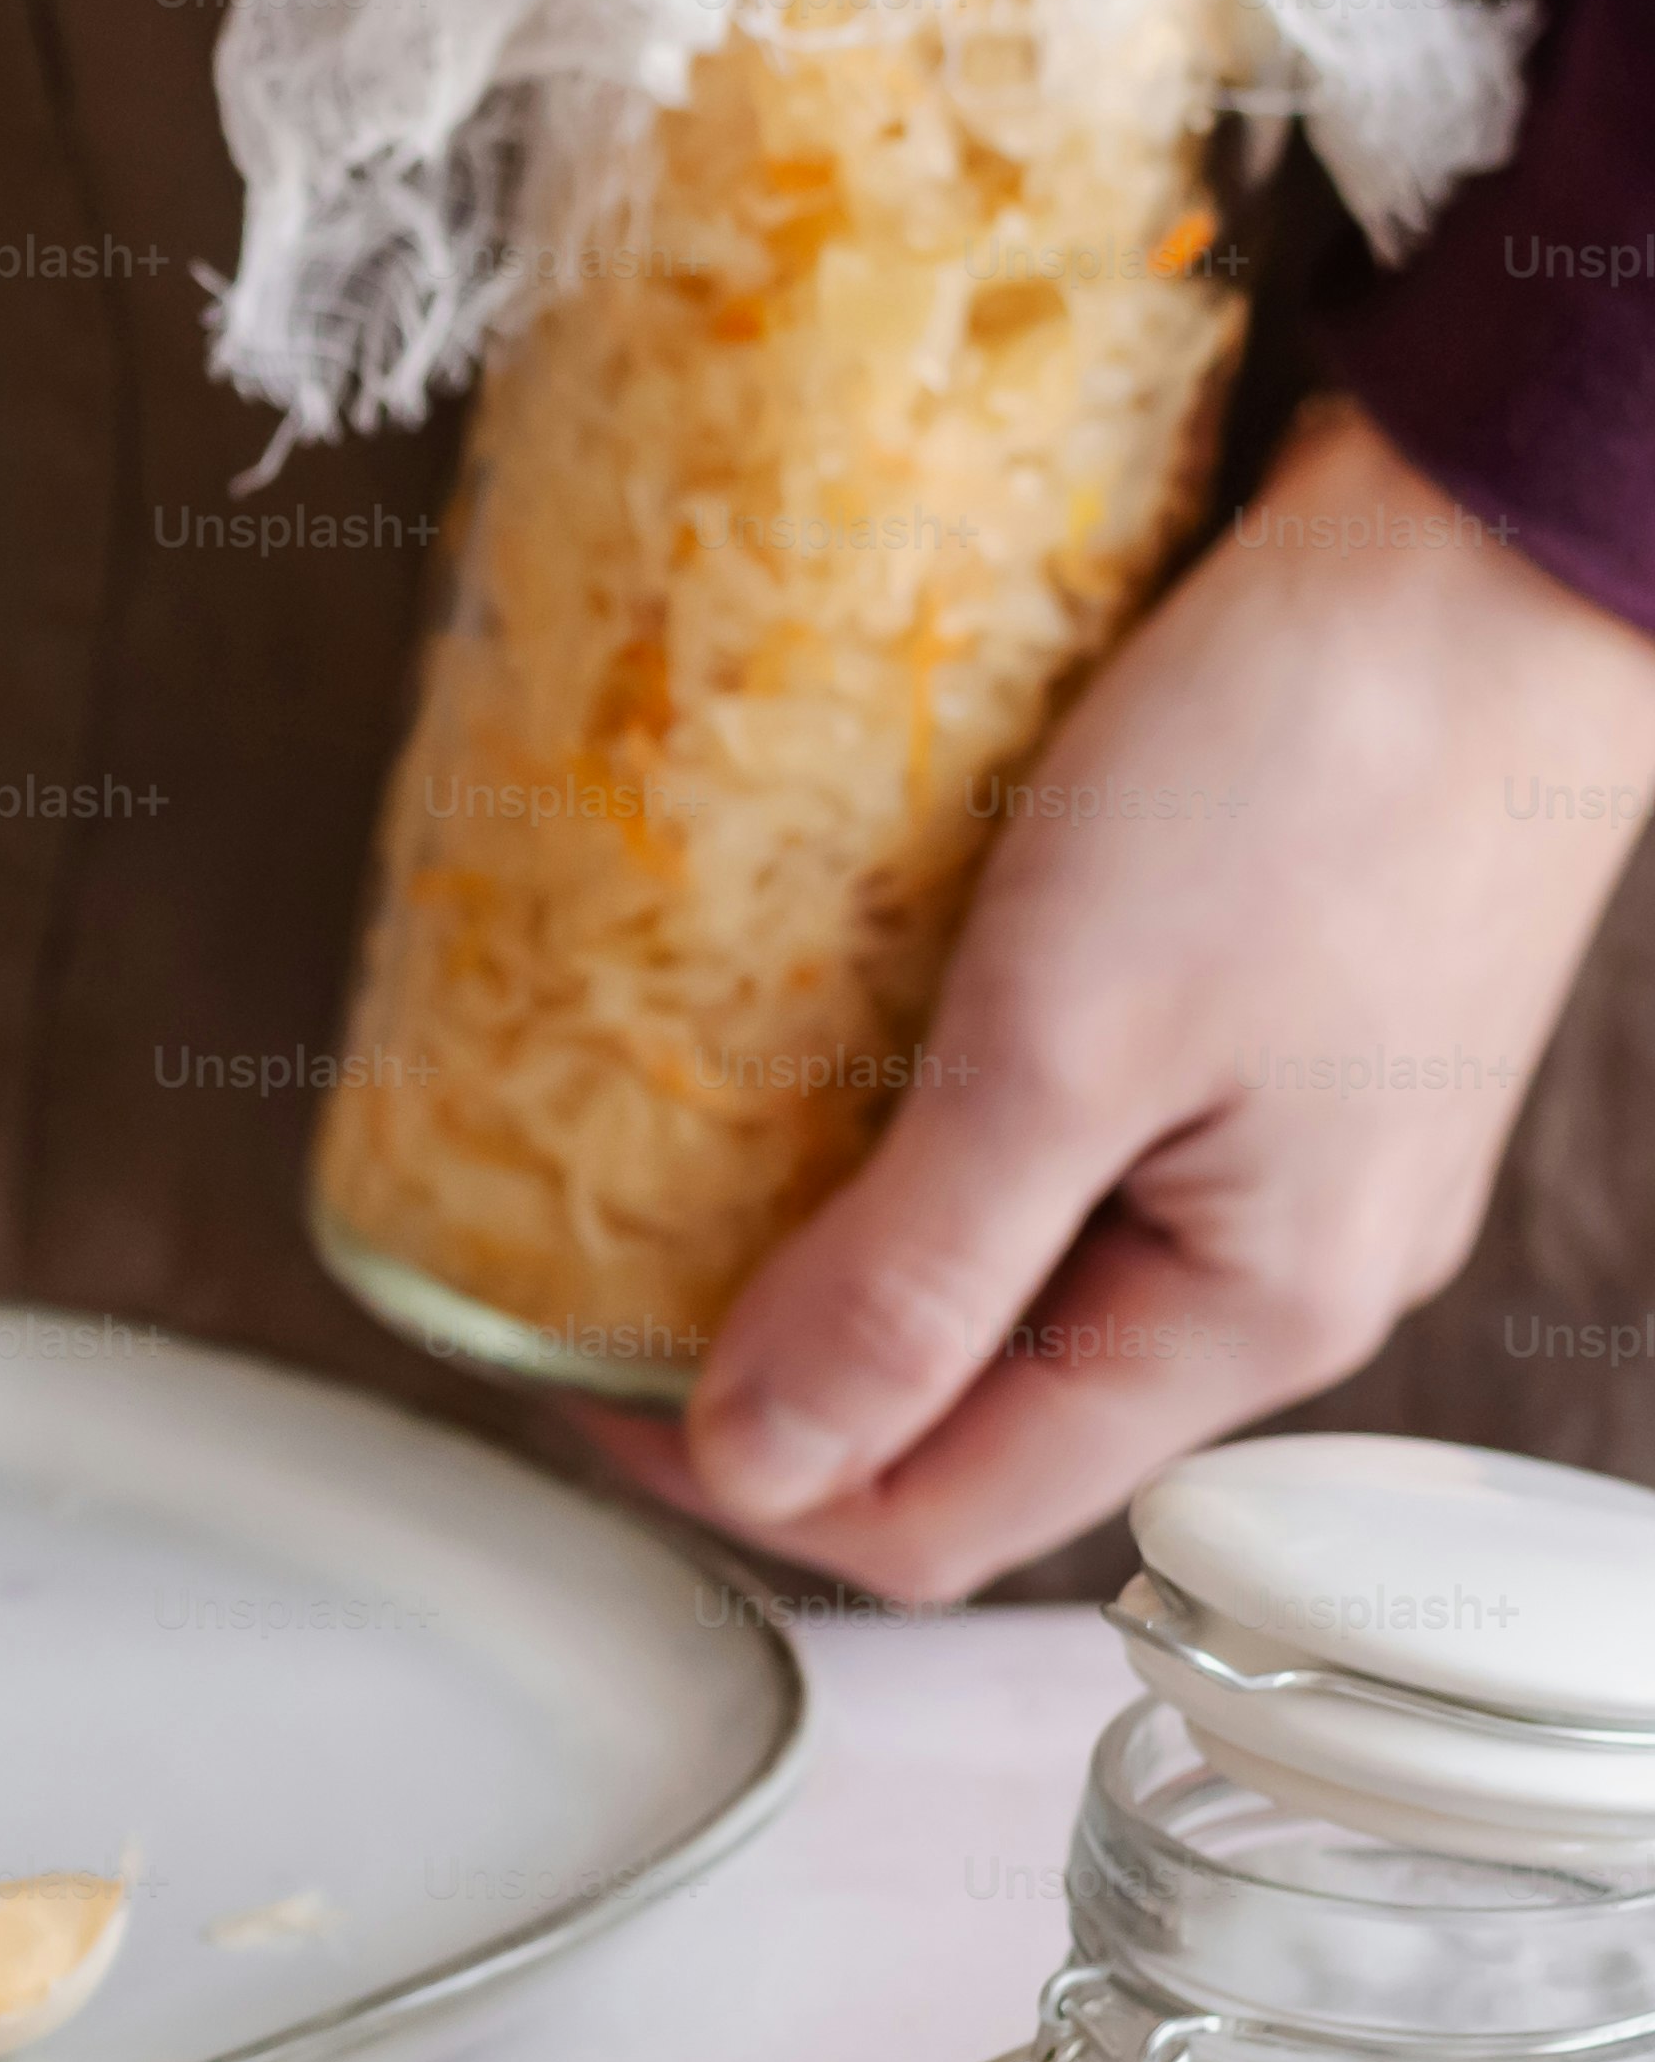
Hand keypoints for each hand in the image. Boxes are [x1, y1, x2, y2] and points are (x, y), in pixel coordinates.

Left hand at [586, 406, 1654, 1599]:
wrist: (1491, 542)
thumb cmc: (1314, 767)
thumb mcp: (1065, 1044)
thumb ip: (913, 1277)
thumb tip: (755, 1460)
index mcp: (1249, 1320)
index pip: (937, 1520)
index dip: (734, 1475)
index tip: (570, 1364)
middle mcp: (1279, 1271)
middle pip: (970, 1416)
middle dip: (778, 1364)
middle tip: (596, 1258)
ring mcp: (1278, 1155)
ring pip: (1010, 1284)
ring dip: (840, 1247)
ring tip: (681, 1160)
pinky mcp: (1260, 1039)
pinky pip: (1059, 1157)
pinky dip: (921, 1136)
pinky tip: (822, 1058)